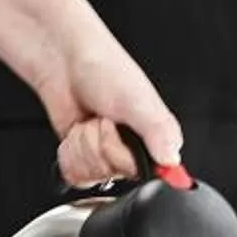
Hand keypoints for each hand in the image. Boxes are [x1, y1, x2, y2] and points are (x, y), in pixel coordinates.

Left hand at [38, 35, 183, 185]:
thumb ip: (159, 132)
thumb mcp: (139, 100)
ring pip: (92, 176)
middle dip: (99, 144)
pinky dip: (69, 153)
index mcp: (156, 139)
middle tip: (102, 119)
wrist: (64, 60)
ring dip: (82, 144)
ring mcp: (106, 155)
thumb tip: (171, 160)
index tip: (117, 132)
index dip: (123, 154)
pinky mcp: (82, 157)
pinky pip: (75, 176)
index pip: (145, 173)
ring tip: (89, 120)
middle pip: (114, 173)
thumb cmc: (105, 69)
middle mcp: (133, 150)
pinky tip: (76, 132)